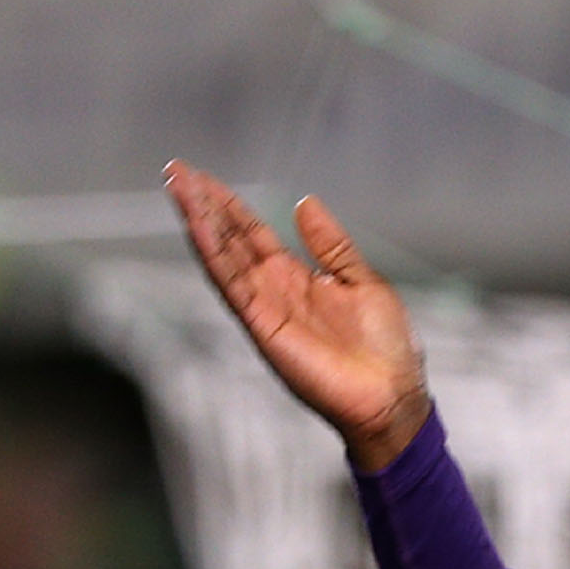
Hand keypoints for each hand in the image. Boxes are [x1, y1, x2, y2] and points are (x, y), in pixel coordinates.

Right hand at [166, 160, 430, 470]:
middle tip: (176, 171)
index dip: (229, 205)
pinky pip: (233, 286)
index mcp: (298, 278)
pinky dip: (214, 256)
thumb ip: (331, 245)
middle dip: (203, 205)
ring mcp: (266, 309)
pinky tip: (198, 226)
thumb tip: (306, 204)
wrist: (393, 397)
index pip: (253, 233)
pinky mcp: (264, 328)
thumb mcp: (363, 281)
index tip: (203, 178)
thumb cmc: (387, 351)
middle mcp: (275, 291)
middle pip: (230, 240)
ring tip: (178, 188)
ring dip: (199, 222)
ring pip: (223, 258)